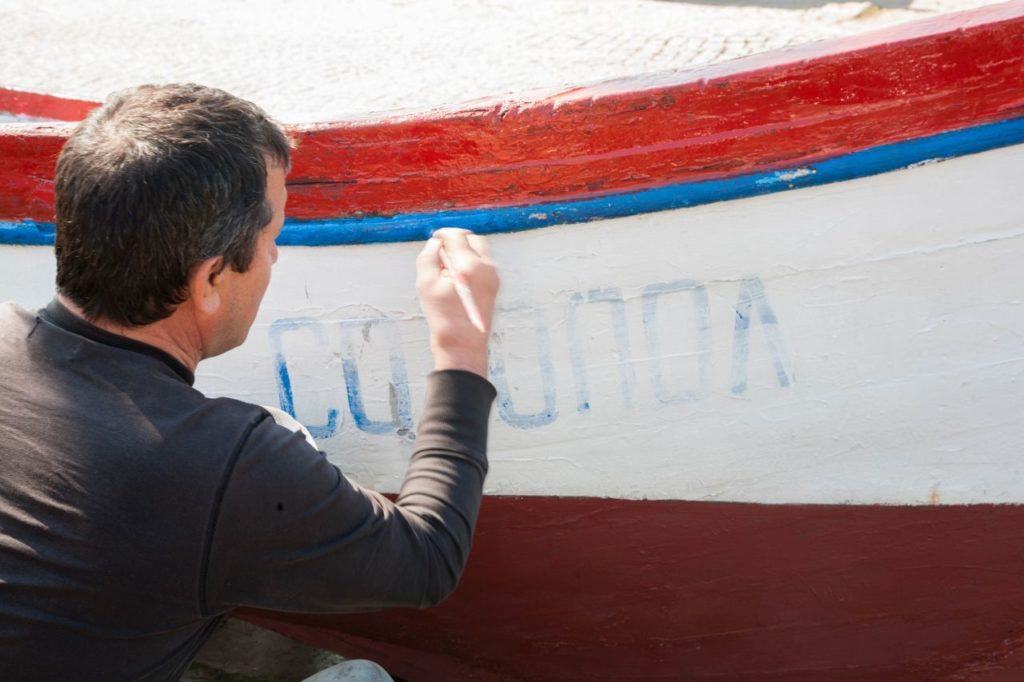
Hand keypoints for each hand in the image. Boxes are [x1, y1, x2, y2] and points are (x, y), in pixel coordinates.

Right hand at [416, 228, 498, 377]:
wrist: (463, 344)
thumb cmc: (442, 316)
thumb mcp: (425, 284)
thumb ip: (428, 256)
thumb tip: (436, 243)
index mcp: (469, 266)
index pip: (457, 235)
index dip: (443, 234)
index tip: (434, 239)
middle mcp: (486, 268)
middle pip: (473, 239)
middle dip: (456, 239)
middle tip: (441, 251)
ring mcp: (493, 276)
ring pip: (479, 250)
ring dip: (464, 250)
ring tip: (448, 267)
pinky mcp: (494, 285)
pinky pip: (482, 263)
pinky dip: (470, 262)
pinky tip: (457, 278)